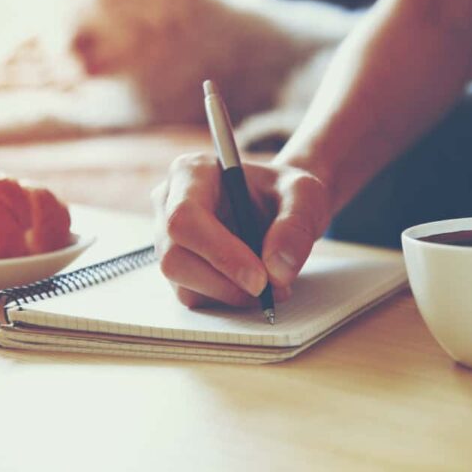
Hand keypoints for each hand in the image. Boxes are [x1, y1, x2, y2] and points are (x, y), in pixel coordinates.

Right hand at [152, 153, 330, 307]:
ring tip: (273, 285)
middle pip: (174, 257)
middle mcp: (169, 203)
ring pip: (182, 283)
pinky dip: (228, 299)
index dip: (219, 252)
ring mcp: (167, 237)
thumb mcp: (305, 195)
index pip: (184, 217)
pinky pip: (193, 296)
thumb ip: (296, 225)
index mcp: (192, 172)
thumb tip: (277, 270)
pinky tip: (254, 285)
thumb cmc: (285, 192)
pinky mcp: (178, 266)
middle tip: (269, 289)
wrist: (280, 205)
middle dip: (225, 282)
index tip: (260, 277)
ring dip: (231, 294)